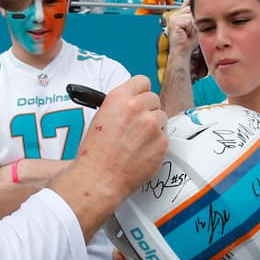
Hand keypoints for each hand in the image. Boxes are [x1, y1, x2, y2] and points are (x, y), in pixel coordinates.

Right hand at [50, 77, 167, 238]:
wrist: (99, 178)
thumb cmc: (94, 153)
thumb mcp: (100, 118)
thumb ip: (120, 106)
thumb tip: (133, 103)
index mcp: (118, 98)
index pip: (142, 81)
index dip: (140, 91)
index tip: (140, 98)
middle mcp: (137, 107)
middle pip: (154, 99)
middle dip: (147, 110)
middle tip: (137, 125)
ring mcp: (152, 125)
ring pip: (162, 117)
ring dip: (154, 127)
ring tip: (137, 141)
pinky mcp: (162, 142)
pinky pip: (165, 137)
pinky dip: (156, 144)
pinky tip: (142, 152)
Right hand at [164, 6, 196, 57]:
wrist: (182, 51)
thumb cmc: (189, 40)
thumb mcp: (195, 25)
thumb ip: (196, 16)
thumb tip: (202, 7)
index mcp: (178, 14)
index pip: (187, 3)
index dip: (193, 11)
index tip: (194, 21)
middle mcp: (175, 14)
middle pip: (191, 9)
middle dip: (194, 20)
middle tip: (190, 31)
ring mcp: (174, 18)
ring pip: (190, 15)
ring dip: (193, 25)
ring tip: (188, 33)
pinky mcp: (174, 22)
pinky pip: (189, 21)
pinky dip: (190, 29)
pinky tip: (186, 34)